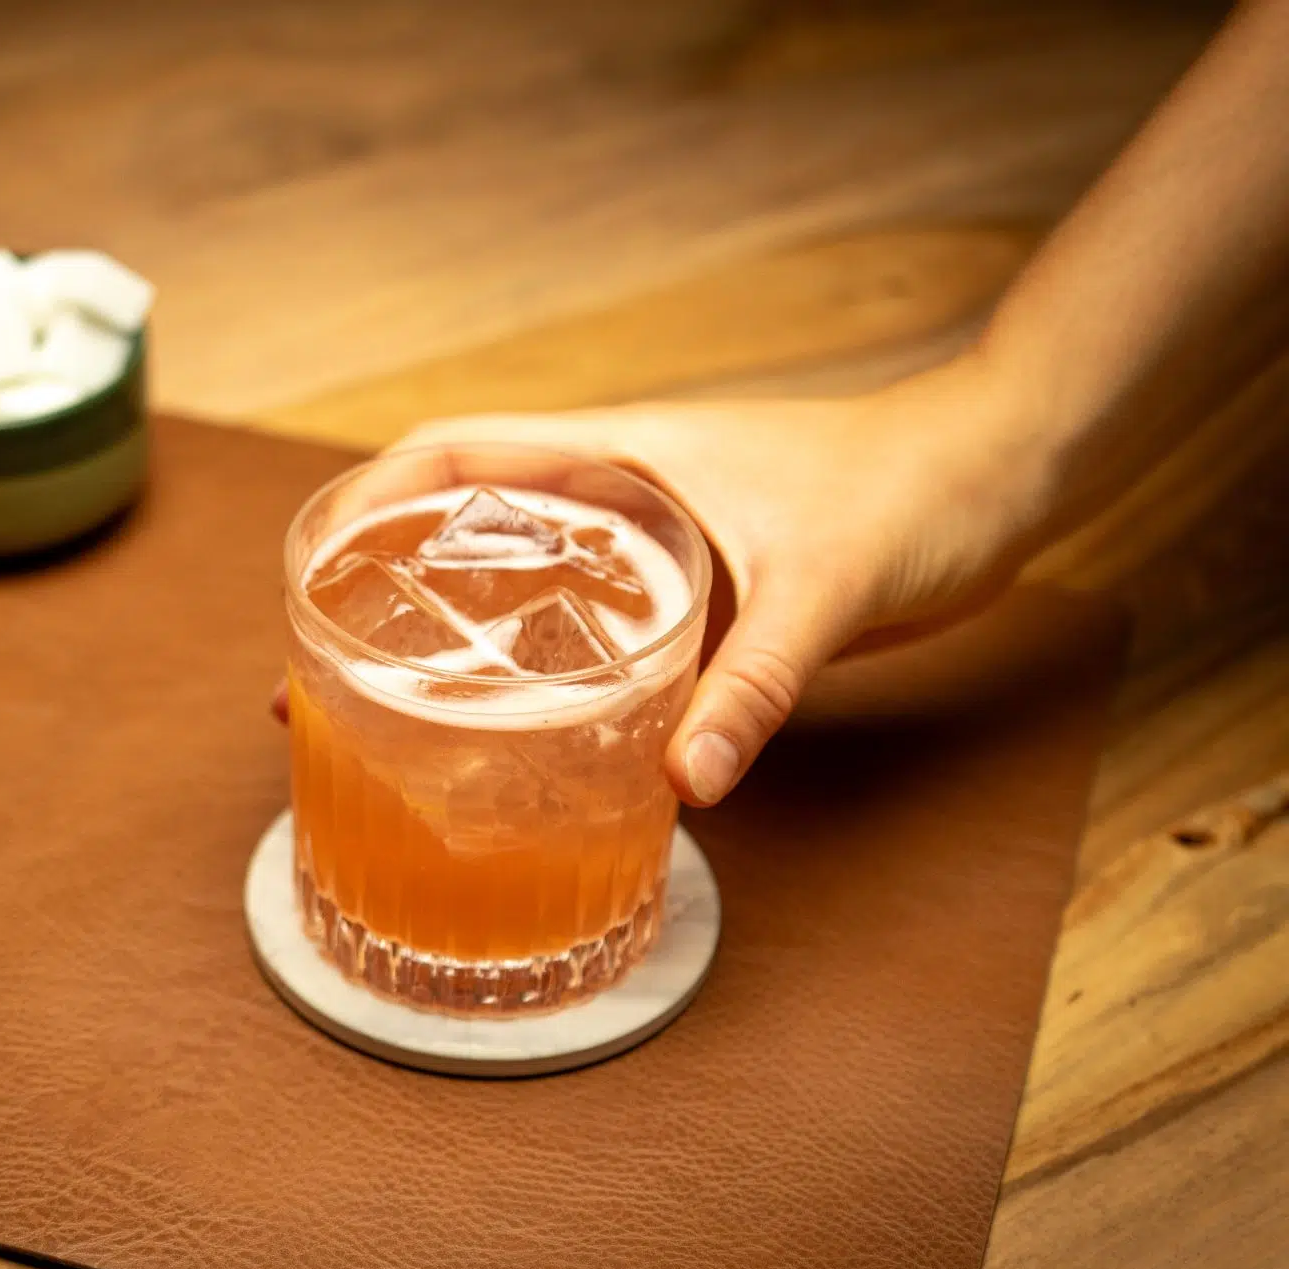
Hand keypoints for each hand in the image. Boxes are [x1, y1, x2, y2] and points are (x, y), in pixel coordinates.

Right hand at [276, 357, 1063, 806]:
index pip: (455, 454)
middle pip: (460, 529)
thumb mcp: (824, 587)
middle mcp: (615, 494)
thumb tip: (685, 784)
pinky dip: (533, 675)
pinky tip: (516, 740)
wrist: (995, 475)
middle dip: (376, 592)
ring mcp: (648, 545)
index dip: (367, 501)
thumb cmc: (909, 490)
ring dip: (445, 638)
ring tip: (378, 719)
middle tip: (312, 678)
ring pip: (514, 585)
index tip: (304, 567)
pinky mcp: (690, 596)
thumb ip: (755, 684)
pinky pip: (583, 632)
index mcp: (618, 455)